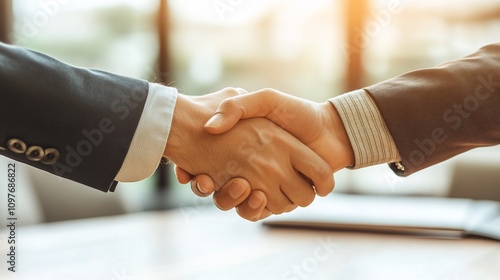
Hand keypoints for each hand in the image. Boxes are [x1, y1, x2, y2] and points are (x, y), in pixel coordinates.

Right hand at [164, 88, 333, 218]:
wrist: (332, 131)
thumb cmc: (298, 113)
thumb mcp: (265, 100)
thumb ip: (237, 107)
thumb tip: (208, 129)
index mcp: (243, 151)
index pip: (208, 168)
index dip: (196, 176)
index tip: (192, 173)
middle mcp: (252, 171)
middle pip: (222, 192)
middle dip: (216, 191)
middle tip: (206, 181)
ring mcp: (267, 186)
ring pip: (239, 204)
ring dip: (234, 200)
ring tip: (240, 185)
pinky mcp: (280, 199)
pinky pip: (258, 212)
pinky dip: (254, 209)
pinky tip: (255, 195)